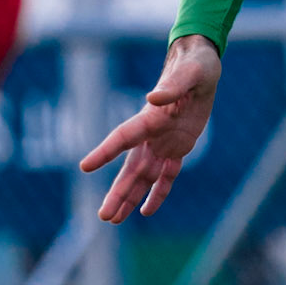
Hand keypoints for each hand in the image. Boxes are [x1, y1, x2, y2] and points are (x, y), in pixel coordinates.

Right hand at [79, 35, 221, 221]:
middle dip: (118, 193)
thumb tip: (153, 97)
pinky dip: (158, 193)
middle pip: (129, 169)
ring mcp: (163, 143)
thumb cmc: (195, 65)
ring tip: (113, 219)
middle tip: (103, 216)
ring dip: (129, 198)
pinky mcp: (178, 148)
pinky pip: (167, 176)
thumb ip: (173, 86)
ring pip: (143, 177)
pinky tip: (146, 211)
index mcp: (151, 117)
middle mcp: (151, 135)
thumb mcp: (191, 73)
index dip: (105, 152)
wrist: (201, 65)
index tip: (84, 167)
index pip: (123, 137)